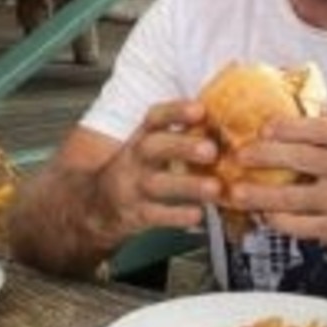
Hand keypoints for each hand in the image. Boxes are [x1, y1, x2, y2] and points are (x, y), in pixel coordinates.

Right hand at [90, 100, 221, 244]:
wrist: (97, 206)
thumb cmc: (142, 169)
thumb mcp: (155, 145)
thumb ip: (185, 133)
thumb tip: (229, 119)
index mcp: (143, 137)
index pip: (155, 118)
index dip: (176, 112)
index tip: (199, 109)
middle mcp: (136, 159)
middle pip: (154, 148)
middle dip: (183, 147)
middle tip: (211, 150)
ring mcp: (133, 187)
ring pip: (157, 184)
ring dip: (188, 185)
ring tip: (214, 187)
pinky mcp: (135, 215)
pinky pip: (155, 215)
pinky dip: (177, 216)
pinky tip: (198, 214)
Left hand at [227, 116, 326, 254]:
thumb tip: (290, 107)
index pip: (318, 129)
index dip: (286, 127)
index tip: (262, 127)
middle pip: (301, 159)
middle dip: (264, 156)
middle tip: (239, 156)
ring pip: (292, 197)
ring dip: (259, 195)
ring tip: (237, 193)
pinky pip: (299, 224)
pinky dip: (277, 219)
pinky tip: (264, 214)